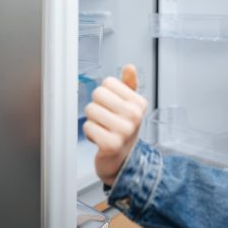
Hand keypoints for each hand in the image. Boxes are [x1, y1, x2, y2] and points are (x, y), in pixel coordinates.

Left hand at [83, 64, 146, 185]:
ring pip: (90, 110)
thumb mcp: (129, 105)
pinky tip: (100, 139)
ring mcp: (124, 130)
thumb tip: (130, 67)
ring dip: (93, 121)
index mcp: (139, 102)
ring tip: (104, 129)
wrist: (124, 159)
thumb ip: (128, 84)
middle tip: (107, 119)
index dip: (106, 94)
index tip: (114, 108)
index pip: (108, 82)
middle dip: (97, 107)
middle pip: (98, 94)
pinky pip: (88, 127)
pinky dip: (90, 134)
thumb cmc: (124, 128)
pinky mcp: (111, 144)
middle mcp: (134, 115)